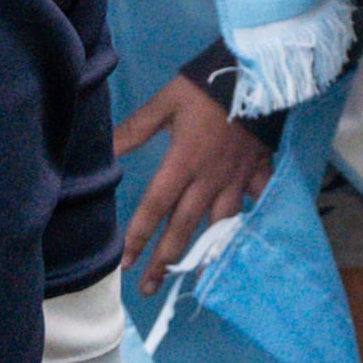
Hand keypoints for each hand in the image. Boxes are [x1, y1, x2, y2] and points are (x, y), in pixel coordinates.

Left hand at [111, 72, 271, 292]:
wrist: (257, 74)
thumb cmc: (206, 86)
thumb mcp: (166, 102)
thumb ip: (135, 129)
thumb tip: (105, 149)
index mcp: (182, 162)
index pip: (155, 206)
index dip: (138, 236)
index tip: (124, 263)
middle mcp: (208, 179)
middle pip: (183, 226)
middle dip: (164, 260)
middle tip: (148, 288)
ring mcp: (236, 179)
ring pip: (218, 224)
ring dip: (204, 253)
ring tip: (192, 277)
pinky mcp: (258, 171)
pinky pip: (258, 202)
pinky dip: (255, 221)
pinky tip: (248, 241)